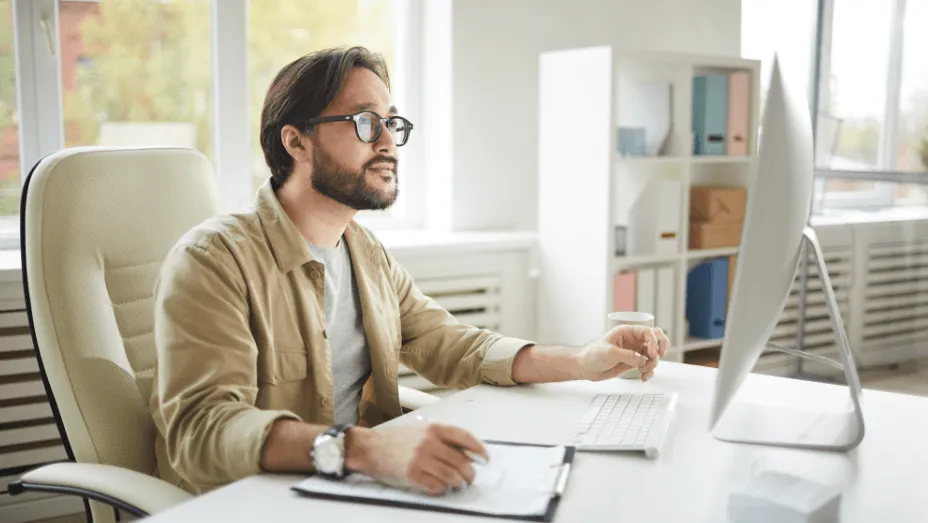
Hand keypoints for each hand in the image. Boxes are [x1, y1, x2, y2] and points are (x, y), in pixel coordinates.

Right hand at [345, 423, 488, 495]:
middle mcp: (429, 443)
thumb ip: (441, 438)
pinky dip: (442, 489)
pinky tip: (440, 487)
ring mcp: (421, 460)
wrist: (370, 448)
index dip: (478, 449)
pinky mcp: (412, 475)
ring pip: (451, 476)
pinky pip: (436, 487)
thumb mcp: (421, 430)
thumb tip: (466, 453)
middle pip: (460, 461)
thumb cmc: (396, 440)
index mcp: (433, 429)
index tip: (484, 458)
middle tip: (470, 478)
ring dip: (458, 483)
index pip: (464, 437)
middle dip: (469, 473)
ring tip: (457, 484)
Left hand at [576, 325, 669, 381]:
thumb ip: (627, 355)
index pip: (648, 332)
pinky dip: (649, 372)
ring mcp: (635, 351)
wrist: (586, 368)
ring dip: (653, 363)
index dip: (653, 341)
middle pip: (656, 338)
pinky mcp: (634, 363)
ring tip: (644, 371)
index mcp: (627, 332)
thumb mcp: (609, 353)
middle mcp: (633, 340)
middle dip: (661, 347)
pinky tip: (643, 377)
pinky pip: (648, 366)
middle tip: (658, 356)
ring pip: (654, 354)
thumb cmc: (593, 355)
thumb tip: (642, 360)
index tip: (650, 354)